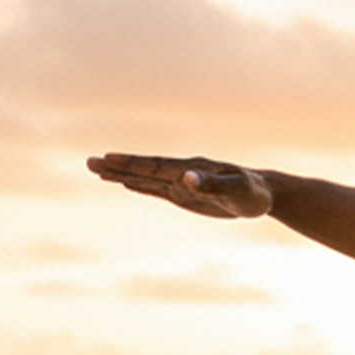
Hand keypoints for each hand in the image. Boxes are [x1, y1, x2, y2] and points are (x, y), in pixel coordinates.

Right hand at [86, 153, 272, 218]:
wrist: (265, 194)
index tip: (108, 158)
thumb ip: (212, 185)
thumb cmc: (253, 193)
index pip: (156, 167)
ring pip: (147, 179)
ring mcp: (183, 184)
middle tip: (89, 162)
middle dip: (118, 166)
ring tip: (97, 170)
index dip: (132, 163)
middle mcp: (183, 173)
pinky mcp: (186, 196)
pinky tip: (126, 183)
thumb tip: (188, 178)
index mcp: (192, 169)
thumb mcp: (236, 191)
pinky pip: (158, 190)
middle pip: (145, 169)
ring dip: (122, 175)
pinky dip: (140, 186)